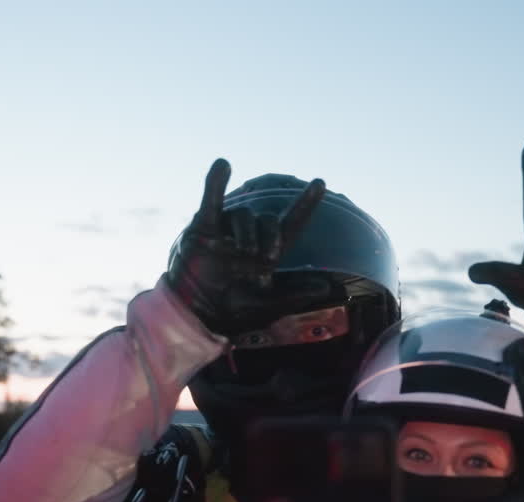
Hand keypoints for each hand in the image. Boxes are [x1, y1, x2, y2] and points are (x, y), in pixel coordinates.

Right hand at [167, 159, 331, 336]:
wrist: (198, 315)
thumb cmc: (234, 311)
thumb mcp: (267, 306)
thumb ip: (294, 295)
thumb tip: (326, 287)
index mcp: (268, 252)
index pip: (291, 223)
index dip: (305, 204)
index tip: (320, 183)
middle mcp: (250, 238)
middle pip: (267, 220)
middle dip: (270, 236)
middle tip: (263, 258)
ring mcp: (226, 231)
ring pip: (243, 215)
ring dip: (246, 232)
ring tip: (241, 252)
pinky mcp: (204, 229)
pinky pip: (211, 202)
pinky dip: (215, 183)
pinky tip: (223, 165)